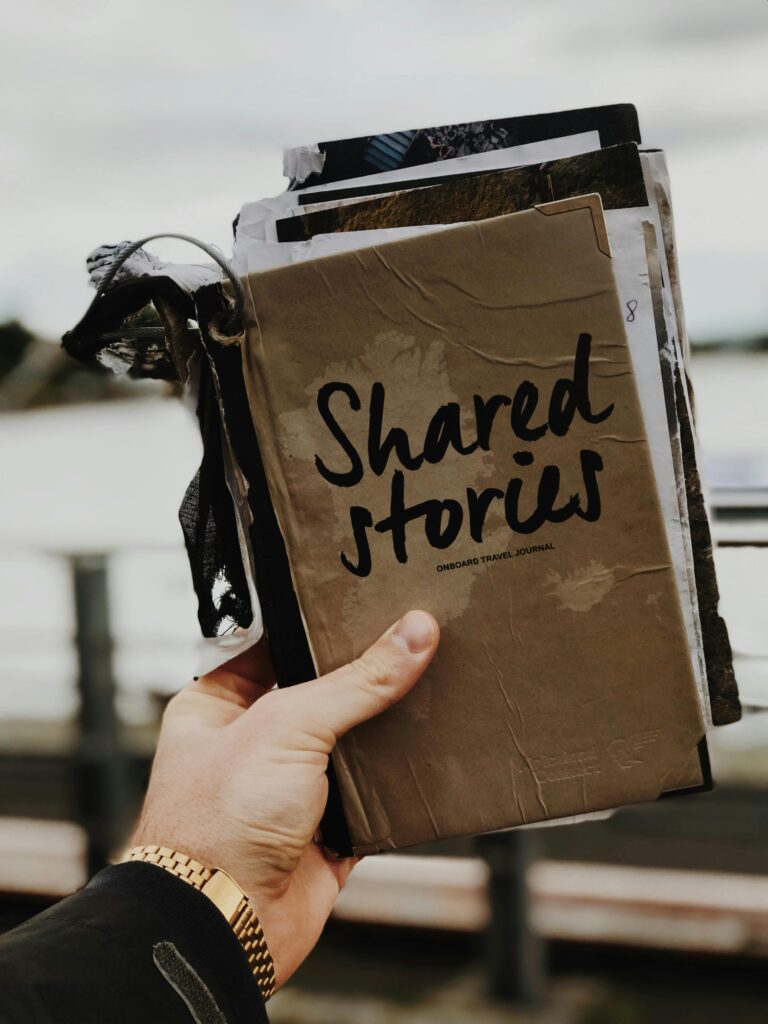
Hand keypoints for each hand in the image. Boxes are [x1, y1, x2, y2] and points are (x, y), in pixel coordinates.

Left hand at [131, 609, 438, 988]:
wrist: (224, 928)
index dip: (316, 624)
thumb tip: (413, 633)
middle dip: (362, 674)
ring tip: (434, 680)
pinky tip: (431, 751)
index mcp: (218, 706)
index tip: (364, 600)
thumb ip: (356, 681)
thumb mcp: (287, 727)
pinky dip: (400, 783)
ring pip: (351, 744)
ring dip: (386, 727)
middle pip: (319, 694)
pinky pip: (375, 798)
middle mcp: (253, 745)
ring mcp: (290, 790)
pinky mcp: (326, 833)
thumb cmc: (216, 824)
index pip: (272, 647)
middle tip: (412, 634)